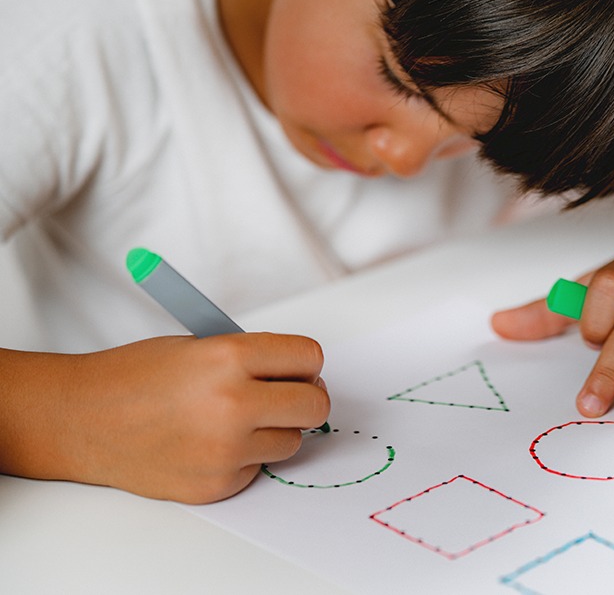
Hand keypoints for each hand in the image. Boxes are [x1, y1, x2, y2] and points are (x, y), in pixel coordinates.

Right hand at [2, 333, 329, 503]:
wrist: (81, 420)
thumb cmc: (136, 377)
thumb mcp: (199, 346)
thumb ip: (254, 359)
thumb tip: (303, 376)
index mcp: (229, 357)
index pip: (310, 357)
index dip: (305, 363)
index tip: (299, 369)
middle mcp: (232, 403)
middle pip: (315, 405)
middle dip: (305, 399)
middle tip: (286, 397)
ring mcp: (225, 449)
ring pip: (292, 441)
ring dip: (274, 430)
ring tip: (234, 420)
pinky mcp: (217, 484)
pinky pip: (259, 468)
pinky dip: (244, 458)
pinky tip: (208, 444)